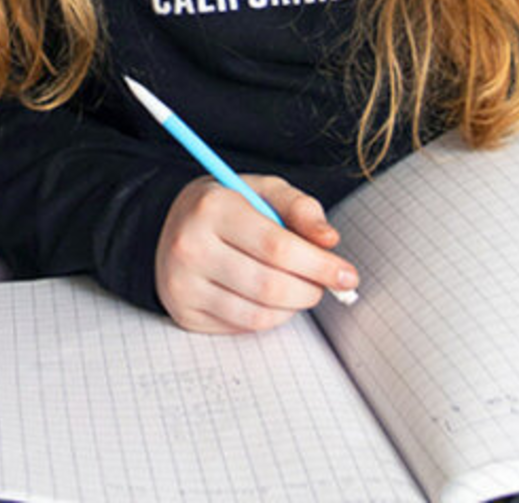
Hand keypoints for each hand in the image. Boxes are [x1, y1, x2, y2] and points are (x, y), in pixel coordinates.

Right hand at [153, 175, 359, 333]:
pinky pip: (244, 326)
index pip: (277, 246)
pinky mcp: (184, 311)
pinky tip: (272, 299)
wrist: (171, 227)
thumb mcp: (263, 190)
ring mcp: (183, 283)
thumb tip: (329, 241)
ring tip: (299, 289)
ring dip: (294, 306)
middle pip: (271, 285)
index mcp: (213, 206)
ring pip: (260, 313)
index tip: (347, 275)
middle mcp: (190, 245)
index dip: (320, 265)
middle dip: (311, 289)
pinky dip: (271, 317)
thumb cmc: (228, 207)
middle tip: (326, 285)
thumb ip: (300, 208)